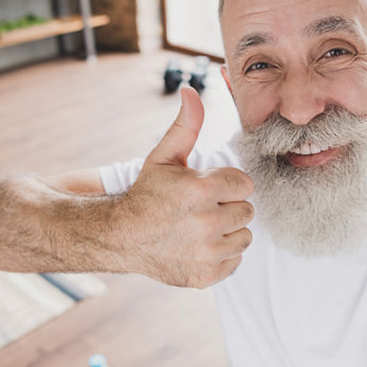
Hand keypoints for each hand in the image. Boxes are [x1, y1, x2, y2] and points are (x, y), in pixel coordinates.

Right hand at [125, 87, 253, 287]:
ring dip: (227, 232)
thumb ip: (186, 125)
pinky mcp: (207, 274)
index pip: (244, 184)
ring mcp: (208, 252)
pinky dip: (222, 255)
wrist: (120, 237)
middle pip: (246, 211)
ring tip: (200, 227)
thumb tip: (191, 91)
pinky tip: (198, 246)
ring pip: (244, 237)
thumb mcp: (164, 157)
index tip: (206, 189)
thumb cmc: (146, 194)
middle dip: (227, 207)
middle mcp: (208, 223)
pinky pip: (235, 260)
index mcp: (203, 190)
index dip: (226, 185)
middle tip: (200, 209)